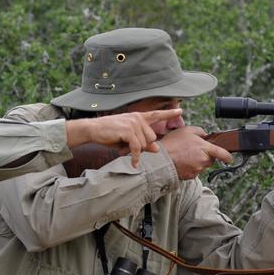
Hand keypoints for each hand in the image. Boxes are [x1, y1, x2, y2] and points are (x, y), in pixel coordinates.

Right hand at [65, 108, 180, 166]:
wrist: (93, 130)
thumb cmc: (110, 135)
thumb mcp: (128, 139)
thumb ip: (143, 143)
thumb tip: (157, 149)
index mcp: (138, 117)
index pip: (156, 115)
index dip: (169, 113)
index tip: (180, 110)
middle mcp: (137, 118)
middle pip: (151, 138)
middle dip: (142, 147)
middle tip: (127, 147)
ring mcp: (133, 123)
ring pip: (145, 144)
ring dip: (136, 151)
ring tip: (123, 148)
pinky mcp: (128, 130)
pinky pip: (137, 148)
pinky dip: (135, 157)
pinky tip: (133, 163)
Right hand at [159, 125, 233, 179]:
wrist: (161, 159)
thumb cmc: (173, 144)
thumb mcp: (187, 130)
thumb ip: (199, 131)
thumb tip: (204, 135)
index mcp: (206, 149)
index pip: (222, 153)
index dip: (228, 156)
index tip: (230, 158)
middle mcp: (204, 161)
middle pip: (210, 159)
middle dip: (204, 155)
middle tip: (192, 149)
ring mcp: (197, 170)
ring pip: (201, 166)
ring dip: (195, 161)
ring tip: (183, 155)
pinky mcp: (190, 176)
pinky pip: (193, 171)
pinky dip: (189, 167)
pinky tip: (181, 162)